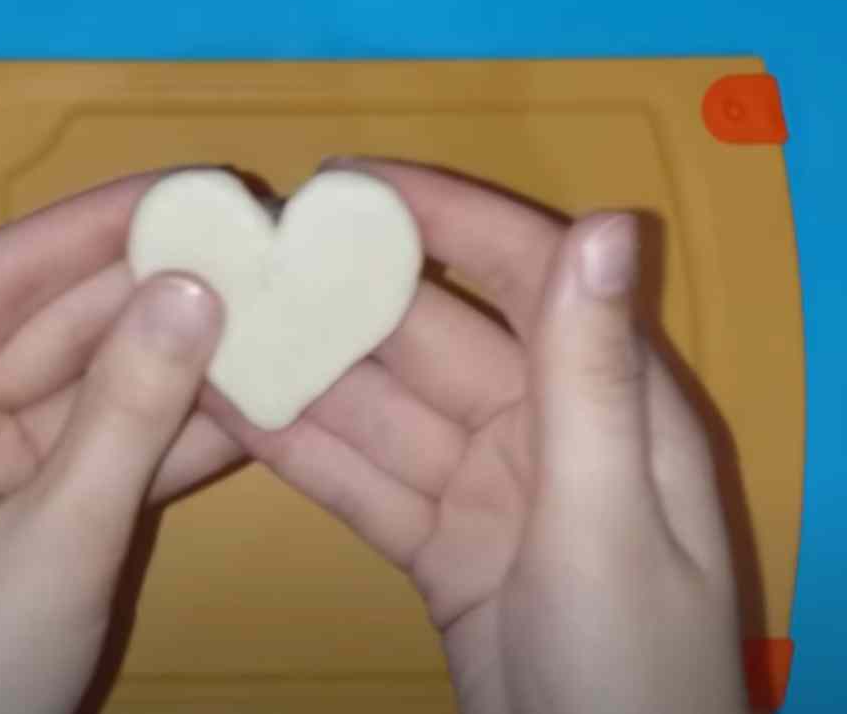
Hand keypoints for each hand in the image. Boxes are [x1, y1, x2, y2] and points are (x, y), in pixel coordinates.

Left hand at [0, 170, 238, 713]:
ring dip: (177, 358)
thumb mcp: (51, 539)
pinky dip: (175, 429)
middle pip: (52, 329)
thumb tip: (197, 288)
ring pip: (91, 388)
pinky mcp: (33, 509)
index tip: (187, 187)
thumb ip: (128, 411)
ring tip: (272, 304)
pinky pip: (107, 447)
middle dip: (150, 294)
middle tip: (253, 243)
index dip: (91, 229)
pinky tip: (253, 390)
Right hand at [204, 158, 746, 712]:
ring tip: (216, 327)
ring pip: (383, 411)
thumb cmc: (630, 663)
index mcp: (608, 401)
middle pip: (432, 339)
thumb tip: (606, 223)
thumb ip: (593, 377)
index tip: (346, 184)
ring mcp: (486, 490)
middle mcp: (543, 428)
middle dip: (343, 297)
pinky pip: (366, 483)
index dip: (441, 217)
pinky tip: (235, 414)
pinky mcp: (439, 547)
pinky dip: (306, 453)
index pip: (525, 273)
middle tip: (245, 257)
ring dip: (306, 373)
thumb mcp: (610, 520)